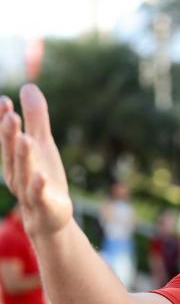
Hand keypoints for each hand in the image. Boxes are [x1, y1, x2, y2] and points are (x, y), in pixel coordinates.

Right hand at [0, 84, 72, 236]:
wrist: (49, 218)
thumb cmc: (43, 178)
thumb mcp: (43, 145)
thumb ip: (36, 118)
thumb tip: (28, 86)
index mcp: (15, 158)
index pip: (9, 137)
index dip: (5, 120)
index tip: (5, 101)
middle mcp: (17, 174)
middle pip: (12, 153)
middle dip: (10, 136)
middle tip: (11, 116)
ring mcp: (29, 191)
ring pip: (24, 173)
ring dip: (24, 157)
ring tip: (26, 140)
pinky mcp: (44, 206)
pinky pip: (39, 196)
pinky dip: (38, 186)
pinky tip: (41, 175)